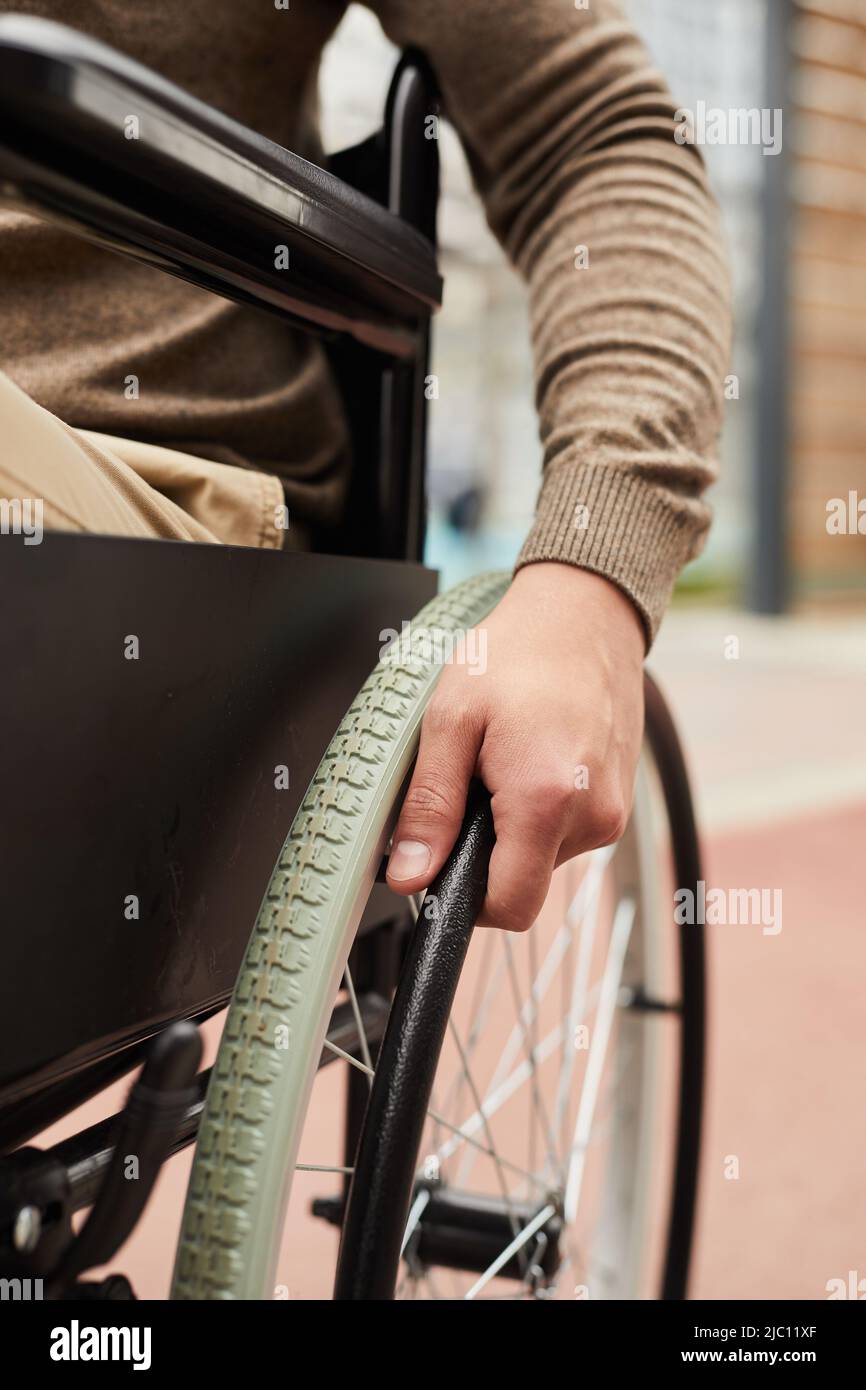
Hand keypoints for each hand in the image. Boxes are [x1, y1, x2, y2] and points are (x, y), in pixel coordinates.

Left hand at [385, 563, 645, 930]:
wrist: (585, 612)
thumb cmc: (518, 653)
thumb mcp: (450, 721)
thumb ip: (428, 806)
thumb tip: (410, 873)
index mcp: (546, 801)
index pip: (509, 907)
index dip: (464, 898)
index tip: (440, 860)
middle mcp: (592, 817)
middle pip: (523, 881)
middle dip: (486, 848)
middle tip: (473, 780)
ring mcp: (612, 811)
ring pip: (543, 857)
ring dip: (513, 824)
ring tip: (505, 757)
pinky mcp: (620, 801)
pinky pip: (567, 831)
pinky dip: (540, 809)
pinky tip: (532, 757)